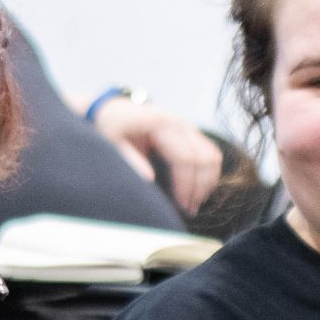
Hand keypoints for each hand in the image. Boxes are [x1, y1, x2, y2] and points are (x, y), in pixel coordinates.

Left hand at [90, 99, 224, 216]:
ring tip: (196, 201)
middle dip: (200, 186)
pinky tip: (198, 188)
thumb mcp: (112, 144)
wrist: (110, 110)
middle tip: (191, 210)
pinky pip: (208, 151)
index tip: (183, 206)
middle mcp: (178, 122)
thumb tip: (150, 179)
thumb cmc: (109, 128)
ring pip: (211, 154)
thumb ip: (130, 160)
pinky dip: (208, 171)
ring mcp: (185, 125)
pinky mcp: (187, 130)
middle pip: (203, 157)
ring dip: (208, 180)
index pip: (185, 158)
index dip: (187, 184)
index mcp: (161, 123)